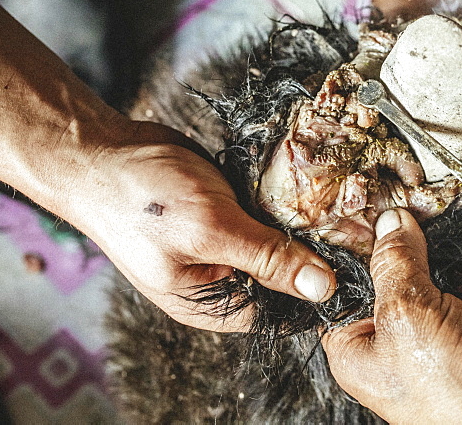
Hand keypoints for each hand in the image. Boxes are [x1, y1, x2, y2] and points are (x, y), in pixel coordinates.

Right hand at [0, 0, 333, 333]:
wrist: (99, 152)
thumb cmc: (140, 200)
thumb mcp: (209, 229)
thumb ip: (266, 258)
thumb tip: (322, 288)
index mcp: (214, 302)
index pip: (286, 309)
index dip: (323, 287)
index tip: (362, 259)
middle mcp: (223, 278)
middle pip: (288, 273)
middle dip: (318, 248)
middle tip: (358, 216)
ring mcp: (224, 243)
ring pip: (281, 238)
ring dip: (305, 219)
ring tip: (344, 194)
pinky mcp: (226, 211)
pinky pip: (266, 211)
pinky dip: (285, 196)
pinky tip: (311, 177)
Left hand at [322, 208, 461, 423]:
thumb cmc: (450, 395)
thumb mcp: (408, 315)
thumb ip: (396, 264)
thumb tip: (390, 226)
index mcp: (354, 344)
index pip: (343, 281)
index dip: (352, 244)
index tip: (363, 208)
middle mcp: (386, 339)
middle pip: (383, 274)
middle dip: (395, 241)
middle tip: (402, 205)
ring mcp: (427, 334)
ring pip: (422, 276)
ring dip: (430, 249)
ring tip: (431, 217)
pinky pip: (456, 285)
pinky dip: (461, 264)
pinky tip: (460, 245)